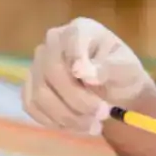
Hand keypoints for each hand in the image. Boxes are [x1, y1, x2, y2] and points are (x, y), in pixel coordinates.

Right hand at [22, 18, 155, 134]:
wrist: (115, 91)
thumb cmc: (122, 74)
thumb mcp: (125, 69)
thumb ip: (107, 67)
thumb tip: (81, 71)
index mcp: (80, 29)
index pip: (71, 39)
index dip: (77, 58)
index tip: (91, 82)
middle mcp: (53, 42)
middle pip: (52, 71)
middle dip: (78, 100)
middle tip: (103, 115)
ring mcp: (38, 64)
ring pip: (41, 93)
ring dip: (68, 116)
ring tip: (94, 126)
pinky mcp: (30, 86)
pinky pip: (32, 106)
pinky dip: (53, 121)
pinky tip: (75, 126)